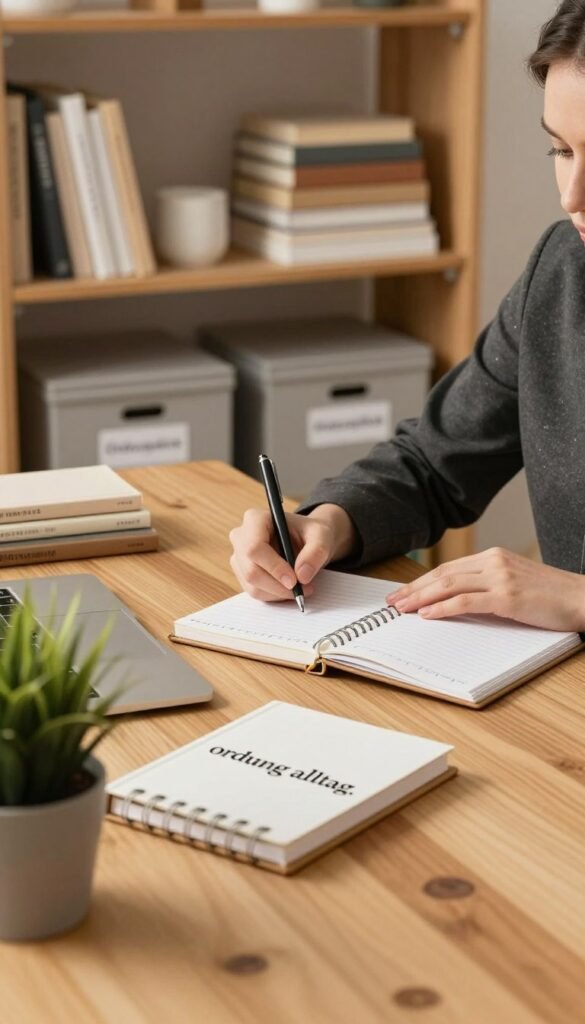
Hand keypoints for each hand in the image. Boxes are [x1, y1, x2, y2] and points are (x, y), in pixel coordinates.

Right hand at [229, 503, 356, 601]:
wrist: (306, 541)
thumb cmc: (310, 533)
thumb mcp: (322, 536)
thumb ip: (316, 552)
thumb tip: (302, 575)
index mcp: (256, 519)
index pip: (254, 547)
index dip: (273, 567)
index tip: (294, 580)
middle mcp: (241, 536)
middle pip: (251, 570)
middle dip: (278, 585)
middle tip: (301, 590)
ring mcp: (239, 556)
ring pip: (252, 584)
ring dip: (278, 593)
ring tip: (301, 588)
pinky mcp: (243, 573)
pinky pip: (255, 591)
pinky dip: (274, 595)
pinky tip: (289, 589)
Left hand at [387, 547, 584, 631]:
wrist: (582, 597)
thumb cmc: (551, 596)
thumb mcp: (515, 582)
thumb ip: (488, 584)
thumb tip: (456, 599)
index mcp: (494, 556)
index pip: (448, 568)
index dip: (422, 580)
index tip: (403, 591)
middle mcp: (494, 562)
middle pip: (443, 574)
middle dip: (413, 589)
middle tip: (392, 601)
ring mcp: (500, 578)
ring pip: (449, 586)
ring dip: (420, 599)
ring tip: (402, 609)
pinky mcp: (507, 597)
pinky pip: (466, 602)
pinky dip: (442, 608)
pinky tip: (428, 615)